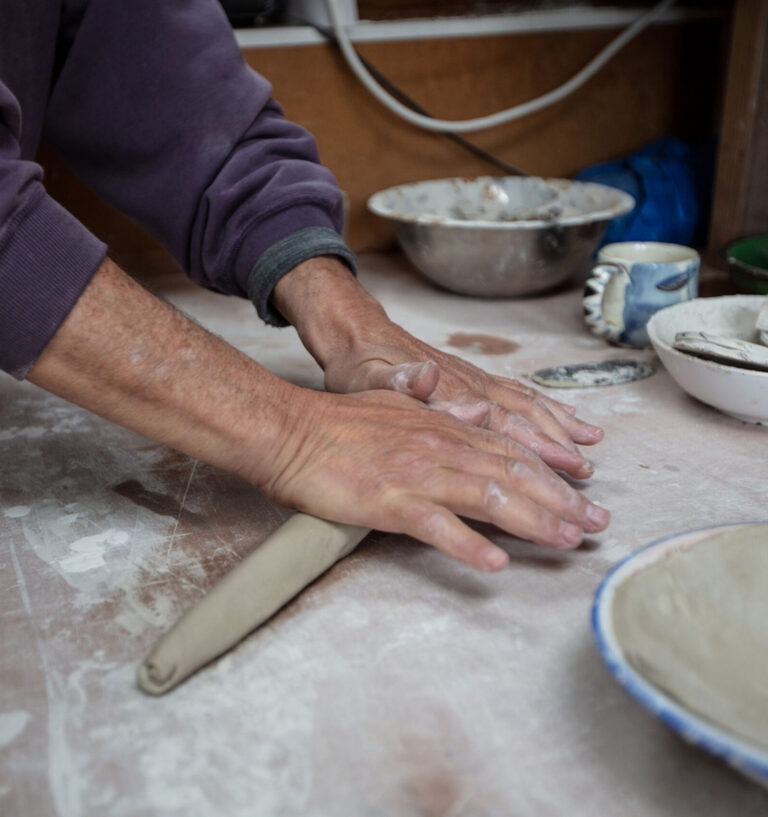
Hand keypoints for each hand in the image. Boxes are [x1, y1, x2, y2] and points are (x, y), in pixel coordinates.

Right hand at [253, 387, 609, 571]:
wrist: (291, 431)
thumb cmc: (340, 422)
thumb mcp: (396, 406)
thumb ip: (439, 409)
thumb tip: (478, 412)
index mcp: (443, 427)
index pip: (510, 451)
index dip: (551, 474)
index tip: (582, 494)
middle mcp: (440, 448)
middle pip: (513, 475)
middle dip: (561, 502)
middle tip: (597, 525)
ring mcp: (417, 475)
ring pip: (489, 498)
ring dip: (534, 522)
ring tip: (568, 542)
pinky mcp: (390, 502)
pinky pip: (437, 527)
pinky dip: (468, 545)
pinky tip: (496, 563)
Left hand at [322, 325, 601, 479]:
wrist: (357, 336)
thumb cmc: (359, 367)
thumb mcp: (366, 379)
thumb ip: (398, 381)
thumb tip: (429, 376)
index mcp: (450, 393)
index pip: (504, 425)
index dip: (538, 449)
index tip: (568, 469)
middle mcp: (471, 387)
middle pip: (525, 420)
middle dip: (560, 450)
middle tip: (589, 477)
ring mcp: (475, 383)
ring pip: (528, 406)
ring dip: (560, 428)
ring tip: (591, 447)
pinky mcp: (473, 382)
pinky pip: (519, 394)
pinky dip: (547, 407)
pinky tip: (566, 417)